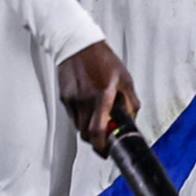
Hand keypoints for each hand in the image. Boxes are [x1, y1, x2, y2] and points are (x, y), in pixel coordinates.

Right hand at [57, 39, 140, 157]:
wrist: (78, 45)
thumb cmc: (103, 60)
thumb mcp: (125, 80)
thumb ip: (130, 103)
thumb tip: (131, 121)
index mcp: (102, 95)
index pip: (97, 130)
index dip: (102, 146)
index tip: (108, 151)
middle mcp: (84, 100)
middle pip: (86, 134)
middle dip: (97, 140)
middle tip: (106, 138)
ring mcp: (72, 100)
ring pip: (79, 127)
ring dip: (90, 129)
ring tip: (100, 118)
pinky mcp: (64, 98)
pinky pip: (73, 116)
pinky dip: (83, 118)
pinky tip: (90, 107)